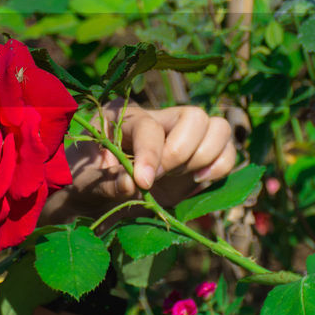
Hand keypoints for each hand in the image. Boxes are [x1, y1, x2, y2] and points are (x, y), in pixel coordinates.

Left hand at [64, 99, 236, 209]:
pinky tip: (197, 182)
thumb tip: (132, 184)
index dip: (151, 154)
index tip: (144, 183)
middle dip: (181, 152)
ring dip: (204, 158)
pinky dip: (220, 167)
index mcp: (124, 116)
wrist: (95, 198)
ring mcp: (183, 135)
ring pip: (218, 127)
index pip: (149, 127)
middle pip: (194, 116)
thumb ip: (106, 183)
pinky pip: (228, 152)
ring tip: (180, 178)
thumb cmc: (85, 183)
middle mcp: (158, 118)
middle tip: (162, 178)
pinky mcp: (200, 157)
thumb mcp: (85, 182)